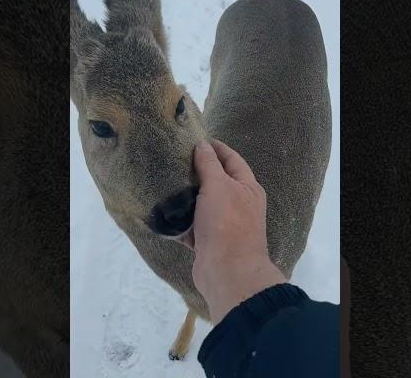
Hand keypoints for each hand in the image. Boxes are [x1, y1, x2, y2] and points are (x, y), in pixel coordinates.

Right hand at [182, 139, 285, 323]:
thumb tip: (203, 145)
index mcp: (247, 188)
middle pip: (217, 181)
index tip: (195, 139)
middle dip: (197, 171)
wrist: (228, 272)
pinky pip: (192, 226)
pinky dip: (180, 220)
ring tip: (164, 181)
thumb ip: (209, 164)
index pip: (232, 159)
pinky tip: (163, 211)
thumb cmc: (227, 223)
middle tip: (174, 159)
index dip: (216, 148)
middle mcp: (238, 204)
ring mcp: (224, 224)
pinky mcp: (208, 241)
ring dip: (186, 196)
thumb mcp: (218, 186)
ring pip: (203, 204)